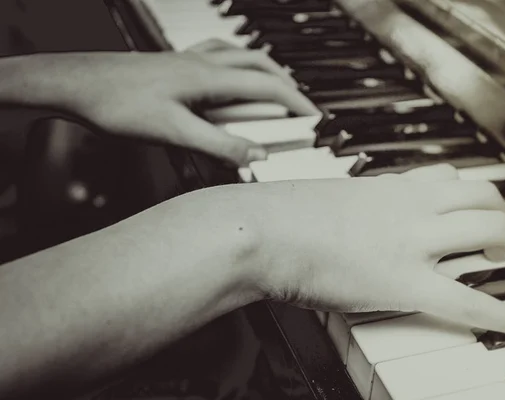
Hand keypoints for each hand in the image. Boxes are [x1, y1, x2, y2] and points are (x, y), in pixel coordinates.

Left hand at [9, 50, 317, 165]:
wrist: (74, 84)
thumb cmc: (117, 105)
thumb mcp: (173, 132)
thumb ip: (219, 144)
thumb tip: (258, 154)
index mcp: (207, 78)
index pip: (265, 86)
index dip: (295, 101)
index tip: (314, 116)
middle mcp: (200, 63)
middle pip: (257, 63)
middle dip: (284, 82)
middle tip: (299, 102)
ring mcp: (185, 60)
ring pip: (236, 54)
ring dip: (261, 68)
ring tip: (272, 84)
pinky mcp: (171, 64)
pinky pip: (214, 55)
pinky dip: (232, 62)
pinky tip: (224, 74)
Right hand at [241, 165, 504, 336]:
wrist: (260, 230)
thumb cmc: (282, 215)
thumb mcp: (328, 197)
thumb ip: (355, 203)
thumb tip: (354, 214)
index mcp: (389, 188)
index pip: (450, 178)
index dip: (475, 196)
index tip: (482, 210)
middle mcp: (409, 207)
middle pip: (485, 196)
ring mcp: (412, 242)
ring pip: (493, 229)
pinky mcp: (404, 283)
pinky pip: (470, 299)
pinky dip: (504, 311)